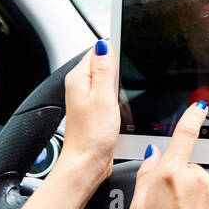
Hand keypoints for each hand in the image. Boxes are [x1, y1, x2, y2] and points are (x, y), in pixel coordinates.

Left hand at [60, 41, 118, 188]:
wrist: (87, 163)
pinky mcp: (98, 110)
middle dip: (121, 70)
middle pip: (106, 65)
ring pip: (111, 81)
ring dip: (122, 87)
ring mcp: (89, 98)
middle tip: (125, 86)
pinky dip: (120, 99)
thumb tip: (104, 44)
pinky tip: (123, 108)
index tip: (129, 58)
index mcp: (79, 78)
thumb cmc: (90, 136)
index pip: (99, 50)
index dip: (117, 51)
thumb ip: (104, 69)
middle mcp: (81, 86)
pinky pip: (112, 96)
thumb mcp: (102, 97)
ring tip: (122, 100)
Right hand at [129, 101, 208, 208]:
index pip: (184, 137)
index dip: (192, 119)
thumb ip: (147, 175)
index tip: (200, 107)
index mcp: (170, 176)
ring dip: (200, 200)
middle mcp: (197, 180)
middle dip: (185, 184)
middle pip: (192, 171)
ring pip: (208, 188)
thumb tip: (154, 155)